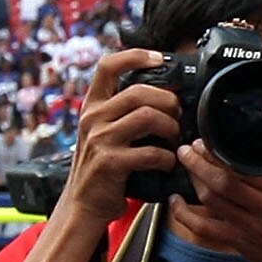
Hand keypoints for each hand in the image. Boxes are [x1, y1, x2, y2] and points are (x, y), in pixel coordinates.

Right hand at [62, 51, 182, 224]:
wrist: (83, 206)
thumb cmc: (102, 169)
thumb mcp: (103, 133)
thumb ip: (123, 112)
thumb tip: (165, 96)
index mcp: (92, 106)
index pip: (108, 66)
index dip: (135, 56)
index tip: (158, 58)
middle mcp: (93, 118)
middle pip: (140, 91)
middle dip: (168, 102)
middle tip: (177, 115)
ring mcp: (100, 140)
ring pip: (149, 117)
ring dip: (171, 128)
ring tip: (174, 140)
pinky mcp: (110, 163)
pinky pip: (151, 152)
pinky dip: (167, 158)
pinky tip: (167, 163)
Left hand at [171, 150, 261, 261]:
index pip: (245, 166)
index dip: (220, 152)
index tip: (208, 140)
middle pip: (222, 180)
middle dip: (199, 160)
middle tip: (189, 148)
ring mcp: (248, 227)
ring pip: (210, 199)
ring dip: (193, 178)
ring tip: (185, 163)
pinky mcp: (237, 242)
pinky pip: (203, 228)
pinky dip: (184, 214)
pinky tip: (175, 201)